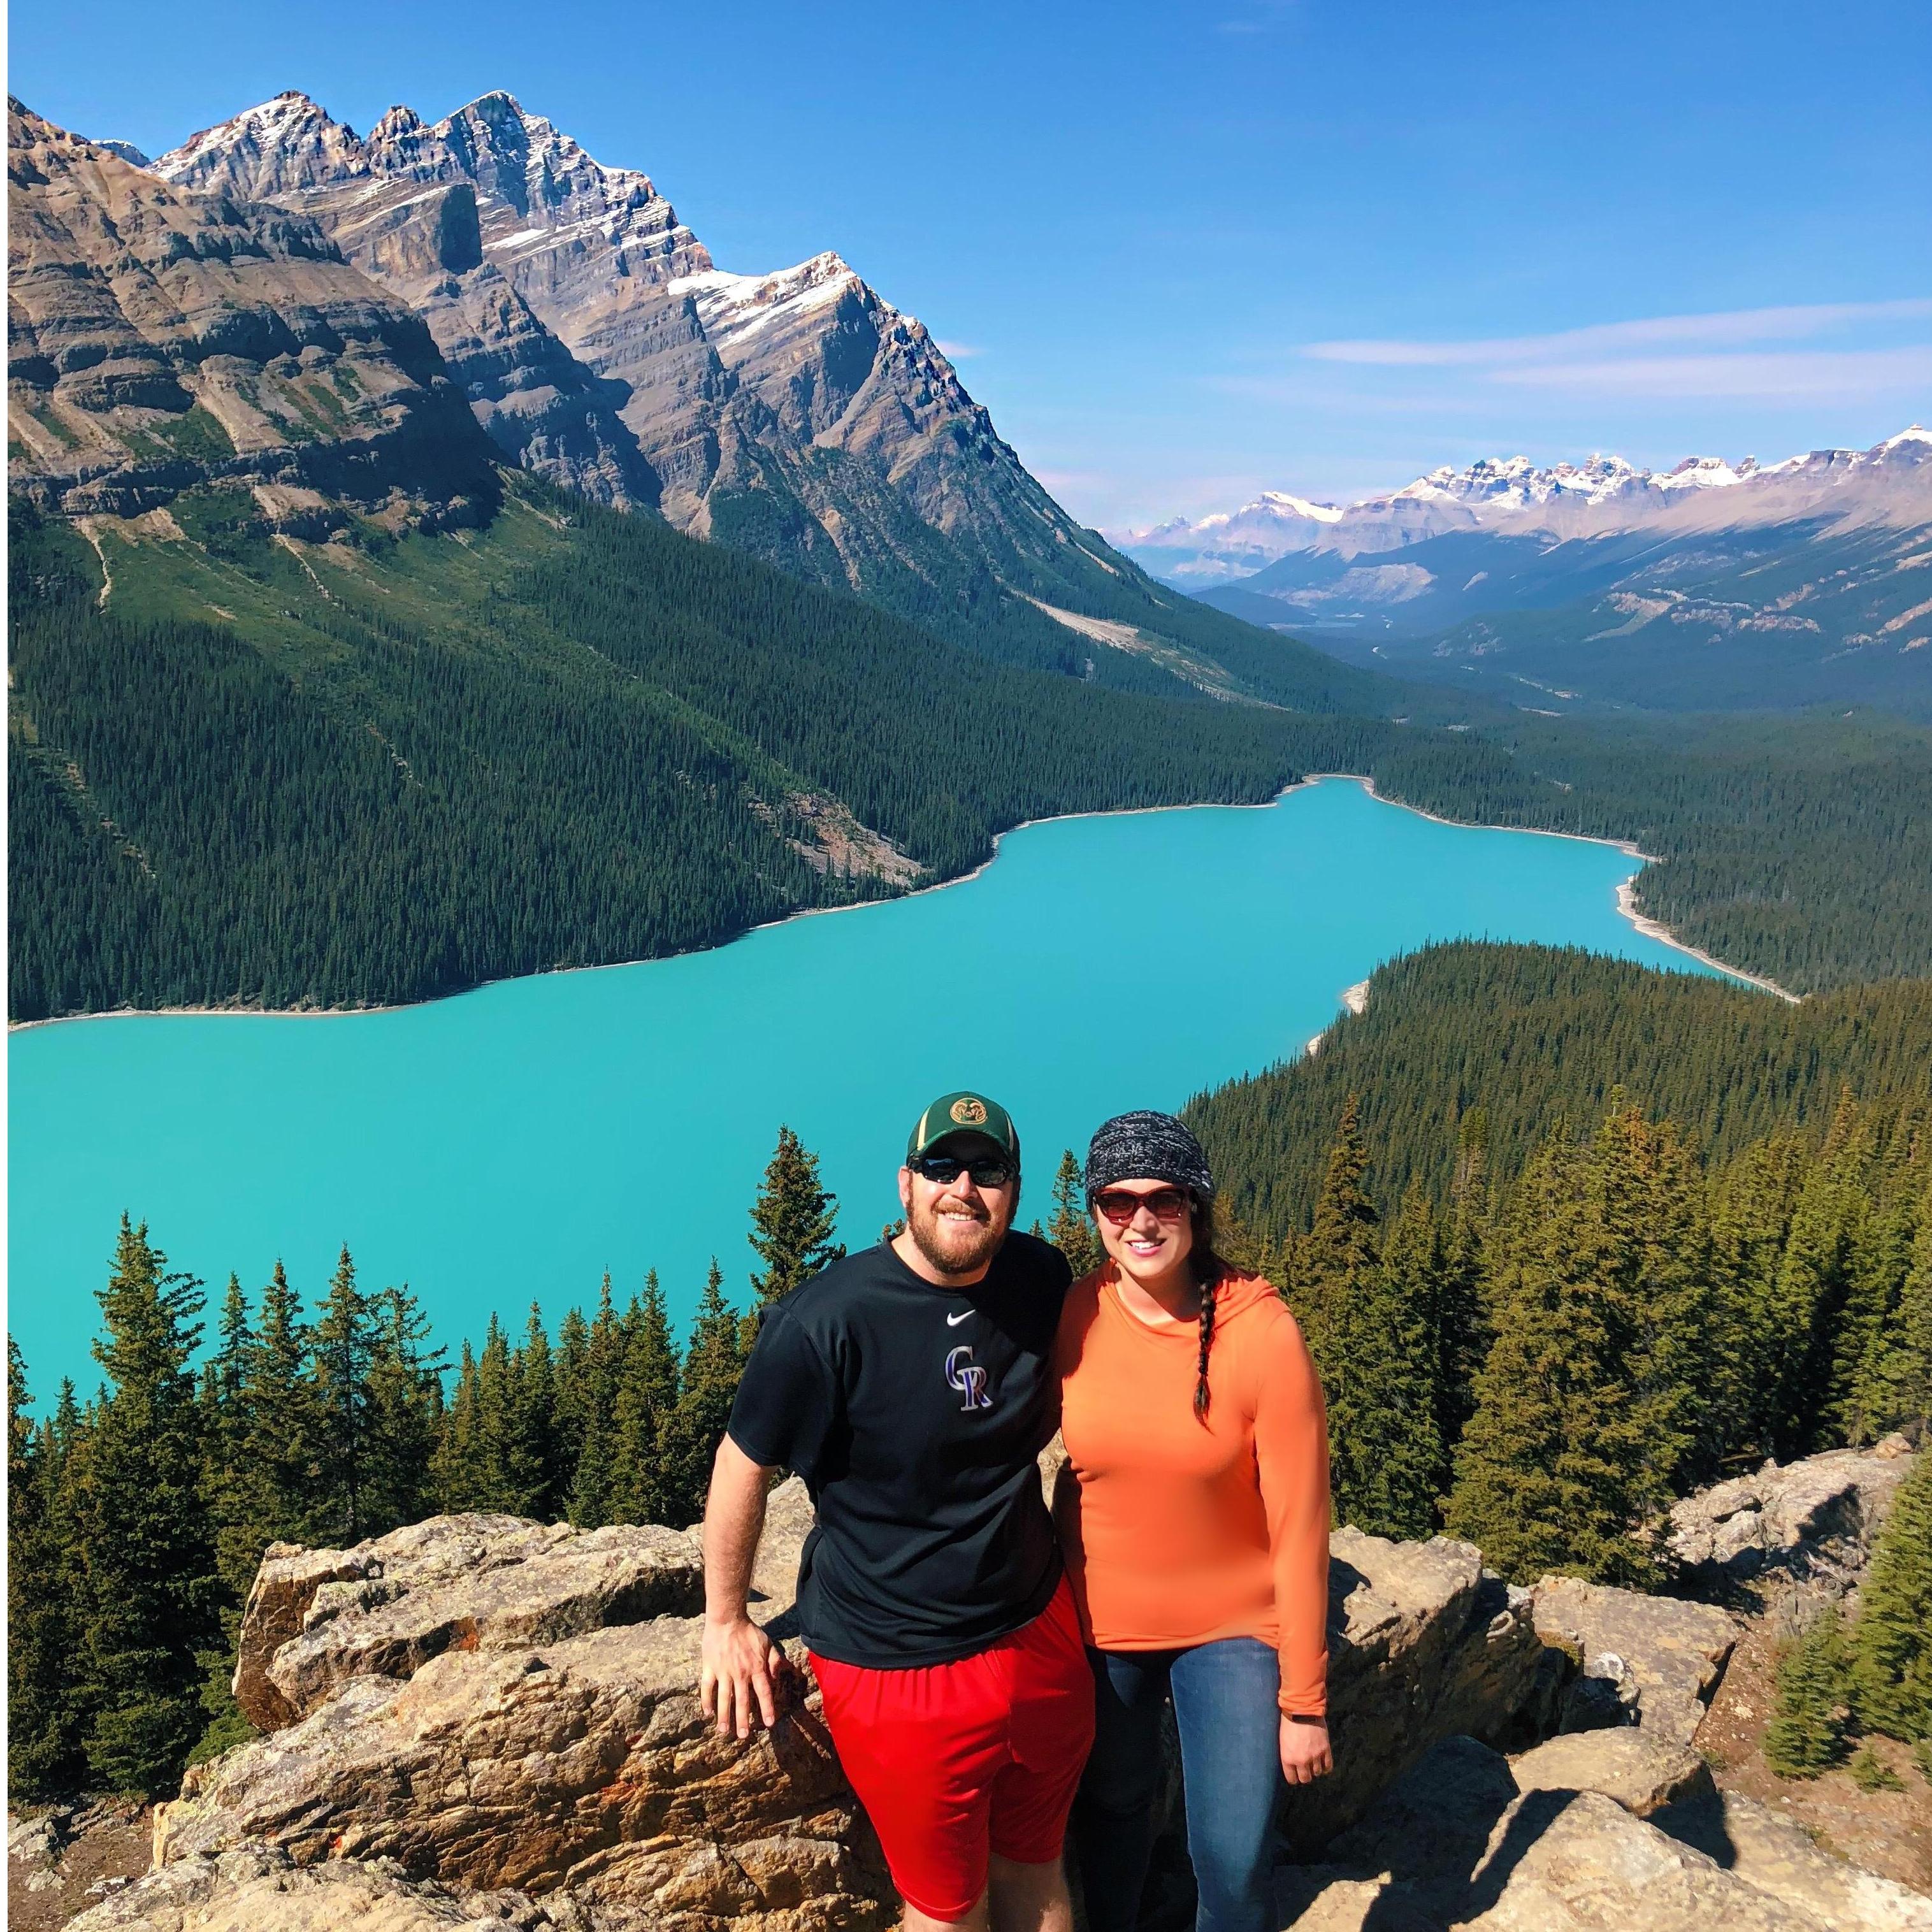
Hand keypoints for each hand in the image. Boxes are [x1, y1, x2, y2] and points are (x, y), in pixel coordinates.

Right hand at [701, 1613, 788, 1740]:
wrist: (727, 1618)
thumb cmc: (749, 1631)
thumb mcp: (767, 1644)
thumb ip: (774, 1661)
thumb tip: (778, 1676)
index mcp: (756, 1668)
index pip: (763, 1692)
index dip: (767, 1708)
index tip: (769, 1723)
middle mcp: (740, 1673)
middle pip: (742, 1701)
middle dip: (742, 1720)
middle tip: (743, 1736)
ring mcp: (723, 1671)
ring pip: (724, 1698)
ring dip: (724, 1716)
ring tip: (724, 1731)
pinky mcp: (709, 1667)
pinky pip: (707, 1687)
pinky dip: (706, 1701)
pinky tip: (707, 1713)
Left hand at [1279, 1713, 1332, 1784]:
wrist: (1302, 1709)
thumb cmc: (1288, 1723)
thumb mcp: (1283, 1741)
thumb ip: (1289, 1755)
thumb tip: (1293, 1765)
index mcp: (1288, 1758)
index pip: (1292, 1779)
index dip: (1294, 1778)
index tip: (1295, 1775)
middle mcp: (1301, 1760)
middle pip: (1305, 1779)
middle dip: (1305, 1775)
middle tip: (1305, 1770)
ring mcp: (1315, 1756)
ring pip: (1317, 1773)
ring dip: (1315, 1769)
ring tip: (1313, 1763)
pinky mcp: (1325, 1750)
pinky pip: (1328, 1766)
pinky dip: (1326, 1767)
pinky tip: (1323, 1764)